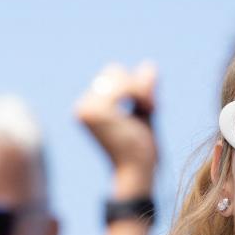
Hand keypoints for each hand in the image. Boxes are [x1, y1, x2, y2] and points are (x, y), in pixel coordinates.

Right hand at [74, 61, 158, 197]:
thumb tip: (149, 64)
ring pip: (119, 75)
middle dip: (136, 85)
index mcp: (88, 109)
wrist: (138, 169)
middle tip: (152, 107)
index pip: (111, 76)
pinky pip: (124, 85)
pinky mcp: (96, 111)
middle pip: (113, 71)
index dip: (133, 85)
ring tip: (151, 109)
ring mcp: (86, 108)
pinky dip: (140, 93)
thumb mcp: (143, 112)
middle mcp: (82, 107)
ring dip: (141, 90)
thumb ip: (143, 90)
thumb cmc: (140, 149)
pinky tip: (148, 109)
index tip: (149, 106)